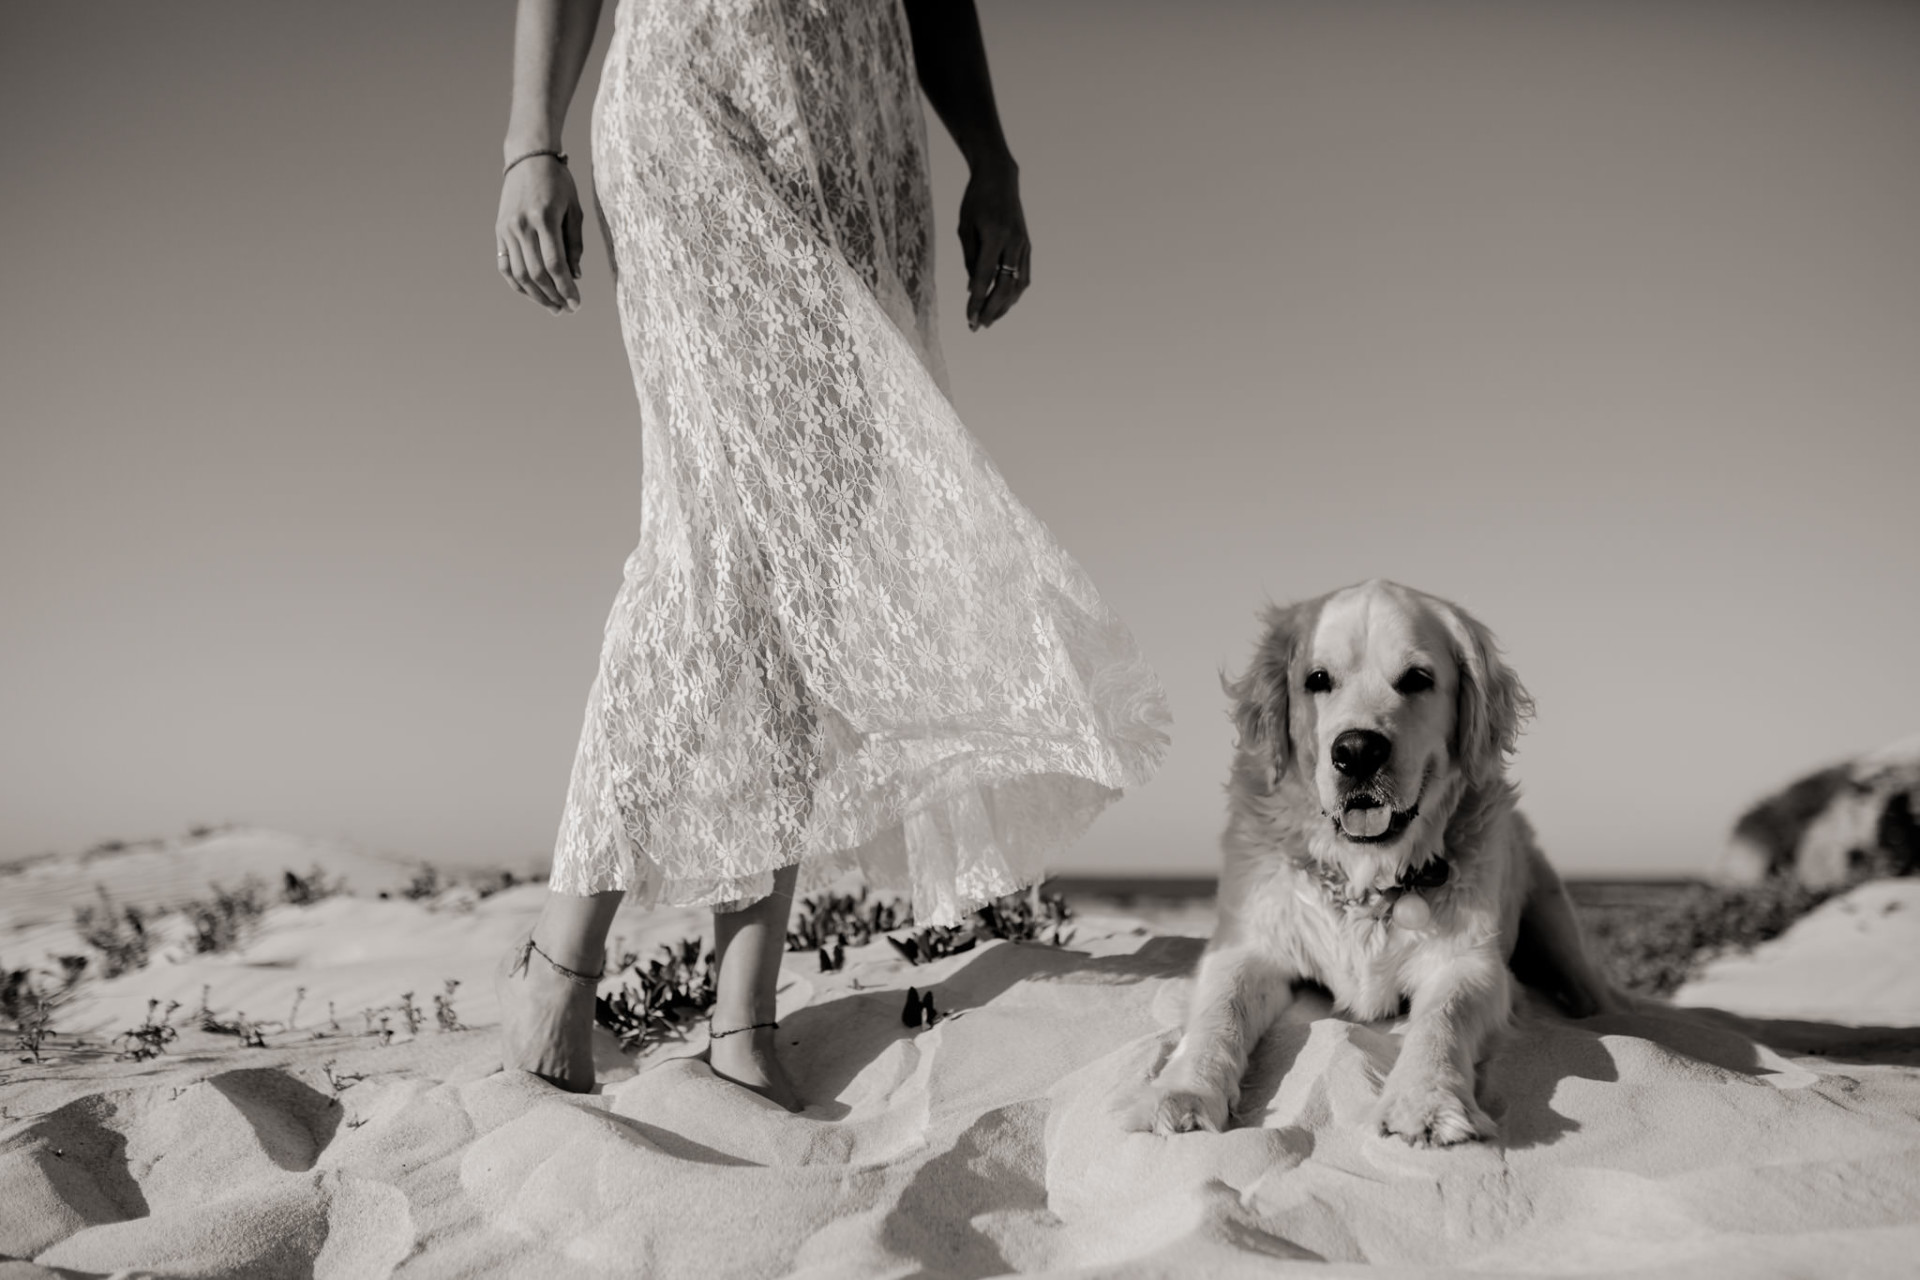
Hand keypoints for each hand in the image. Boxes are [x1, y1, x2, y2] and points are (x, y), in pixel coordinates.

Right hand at [496, 154, 583, 313]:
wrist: (527, 158)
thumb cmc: (558, 182)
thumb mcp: (574, 208)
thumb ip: (574, 243)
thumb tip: (575, 276)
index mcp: (544, 218)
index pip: (554, 264)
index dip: (566, 288)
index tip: (577, 304)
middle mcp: (522, 225)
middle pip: (536, 273)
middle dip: (553, 296)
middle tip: (567, 309)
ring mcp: (507, 229)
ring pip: (519, 274)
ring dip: (536, 295)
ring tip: (552, 307)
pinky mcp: (499, 231)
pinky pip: (506, 266)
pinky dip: (517, 284)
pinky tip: (532, 293)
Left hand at [957, 158, 1029, 329]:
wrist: (1000, 178)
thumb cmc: (975, 201)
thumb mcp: (964, 228)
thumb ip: (969, 258)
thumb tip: (972, 288)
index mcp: (994, 236)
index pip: (984, 277)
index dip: (976, 301)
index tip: (969, 320)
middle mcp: (1013, 243)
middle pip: (1005, 287)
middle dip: (991, 310)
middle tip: (978, 326)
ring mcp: (1023, 245)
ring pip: (1018, 285)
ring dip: (1004, 306)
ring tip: (989, 319)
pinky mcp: (1027, 246)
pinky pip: (1024, 276)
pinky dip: (1014, 293)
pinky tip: (1003, 303)